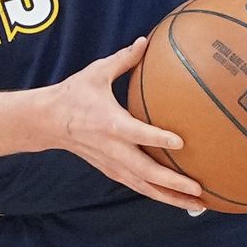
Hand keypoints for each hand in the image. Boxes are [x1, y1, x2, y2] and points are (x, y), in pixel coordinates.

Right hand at [41, 38, 203, 211]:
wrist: (47, 121)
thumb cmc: (73, 94)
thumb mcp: (96, 72)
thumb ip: (124, 59)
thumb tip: (146, 41)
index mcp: (110, 123)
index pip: (137, 132)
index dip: (158, 138)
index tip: (181, 142)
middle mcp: (112, 148)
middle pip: (146, 171)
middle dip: (173, 182)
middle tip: (199, 189)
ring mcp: (111, 163)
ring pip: (144, 186)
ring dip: (170, 197)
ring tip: (198, 205)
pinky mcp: (111, 170)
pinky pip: (138, 186)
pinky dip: (158, 196)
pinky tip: (178, 201)